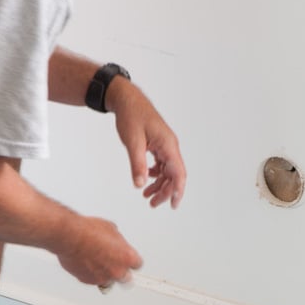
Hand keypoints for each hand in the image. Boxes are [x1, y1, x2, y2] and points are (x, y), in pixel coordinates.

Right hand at [55, 215, 142, 286]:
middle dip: (121, 271)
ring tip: (97, 259)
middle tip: (114, 262)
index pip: (137, 264)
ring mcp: (103, 278)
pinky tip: (87, 262)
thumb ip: (118, 241)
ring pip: (108, 280)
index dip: (131, 261)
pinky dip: (91, 273)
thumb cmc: (89, 231)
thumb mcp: (111, 229)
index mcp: (128, 258)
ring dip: (105, 272)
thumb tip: (116, 242)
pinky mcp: (88, 281)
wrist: (70, 237)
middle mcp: (117, 271)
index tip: (128, 259)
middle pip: (126, 278)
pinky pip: (94, 280)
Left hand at [107, 77, 186, 208]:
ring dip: (159, 184)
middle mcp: (170, 146)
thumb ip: (137, 164)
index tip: (173, 205)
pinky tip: (145, 178)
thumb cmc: (131, 116)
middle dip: (165, 191)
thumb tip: (139, 185)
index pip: (178, 173)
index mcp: (168, 145)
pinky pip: (161, 163)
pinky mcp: (158, 144)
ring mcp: (165, 145)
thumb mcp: (132, 142)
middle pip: (174, 175)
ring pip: (167, 170)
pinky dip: (155, 174)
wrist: (126, 99)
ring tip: (146, 195)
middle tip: (152, 204)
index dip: (177, 191)